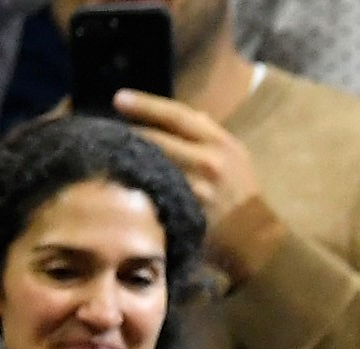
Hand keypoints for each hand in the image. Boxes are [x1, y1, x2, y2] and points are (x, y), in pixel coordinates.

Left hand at [111, 92, 279, 281]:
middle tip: (103, 126)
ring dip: (127, 157)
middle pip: (157, 139)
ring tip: (107, 150)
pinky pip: (152, 193)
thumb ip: (211, 135)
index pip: (177, 116)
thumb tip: (190, 114)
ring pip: (150, 165)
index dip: (146, 105)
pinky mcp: (183, 213)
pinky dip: (134, 184)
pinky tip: (119, 180)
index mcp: (220, 143)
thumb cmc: (242, 194)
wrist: (256, 239)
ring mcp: (194, 190)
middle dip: (129, 131)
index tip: (119, 99)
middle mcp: (207, 163)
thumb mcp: (236, 156)